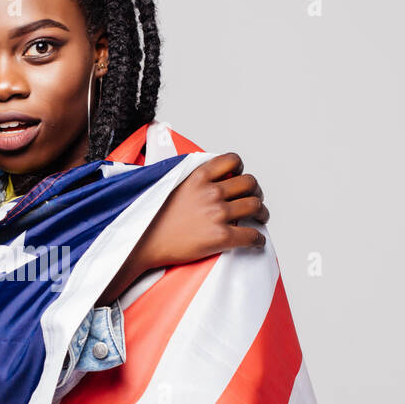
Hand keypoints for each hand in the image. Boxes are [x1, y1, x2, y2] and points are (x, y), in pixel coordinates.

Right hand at [96, 152, 268, 303]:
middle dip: (255, 191)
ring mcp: (217, 214)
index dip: (241, 168)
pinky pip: (251, 236)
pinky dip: (258, 239)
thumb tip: (202, 182)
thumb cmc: (152, 219)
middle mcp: (211, 192)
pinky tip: (256, 241)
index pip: (232, 160)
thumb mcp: (169, 186)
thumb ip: (190, 181)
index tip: (239, 177)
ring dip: (262, 212)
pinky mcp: (221, 236)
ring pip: (255, 206)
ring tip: (260, 218)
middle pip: (250, 182)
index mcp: (198, 177)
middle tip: (254, 199)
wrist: (142, 243)